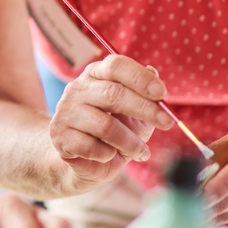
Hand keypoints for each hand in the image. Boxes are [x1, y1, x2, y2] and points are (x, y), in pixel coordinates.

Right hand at [48, 55, 174, 189]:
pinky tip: (111, 156)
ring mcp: (65, 112)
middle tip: (167, 123)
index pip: (116, 66)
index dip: (140, 78)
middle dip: (145, 109)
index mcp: (95, 75)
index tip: (162, 93)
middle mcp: (77, 89)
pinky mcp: (60, 136)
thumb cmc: (117, 132)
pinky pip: (92, 147)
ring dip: (131, 142)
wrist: (87, 161)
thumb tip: (154, 72)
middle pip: (113, 94)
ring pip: (106, 126)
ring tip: (142, 152)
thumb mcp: (136, 113)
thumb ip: (145, 94)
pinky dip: (109, 155)